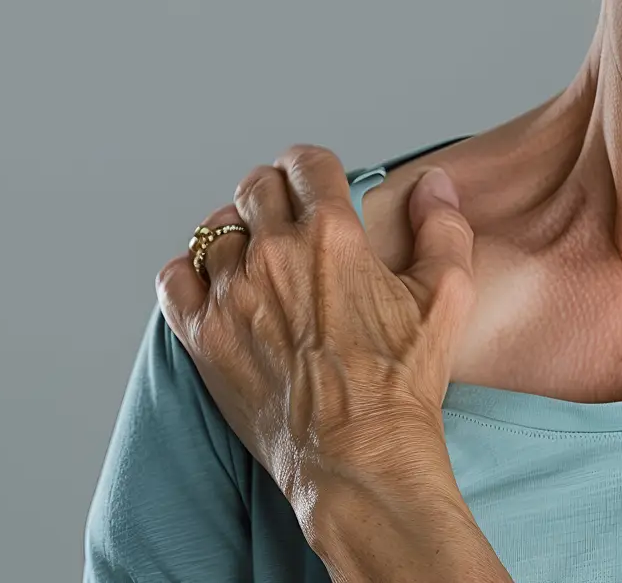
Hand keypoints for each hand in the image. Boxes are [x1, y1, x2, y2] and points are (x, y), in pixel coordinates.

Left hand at [156, 144, 477, 507]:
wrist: (359, 458)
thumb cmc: (404, 383)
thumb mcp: (447, 295)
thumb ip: (442, 227)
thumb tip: (432, 183)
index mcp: (332, 234)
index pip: (305, 163)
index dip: (312, 168)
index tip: (314, 182)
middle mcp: (274, 254)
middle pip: (254, 187)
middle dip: (273, 194)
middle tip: (286, 217)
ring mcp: (232, 295)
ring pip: (215, 231)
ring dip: (236, 236)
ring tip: (255, 257)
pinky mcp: (203, 337)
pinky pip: (174, 278)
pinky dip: (191, 274)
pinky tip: (214, 286)